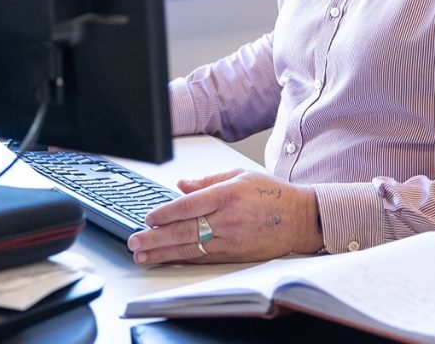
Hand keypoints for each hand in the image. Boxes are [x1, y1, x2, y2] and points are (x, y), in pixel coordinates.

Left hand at [126, 169, 323, 264]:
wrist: (300, 218)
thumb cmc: (272, 194)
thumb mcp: (240, 175)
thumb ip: (208, 181)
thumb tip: (181, 185)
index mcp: (228, 195)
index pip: (188, 205)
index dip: (165, 213)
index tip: (148, 218)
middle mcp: (227, 219)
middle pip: (184, 230)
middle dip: (154, 237)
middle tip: (134, 241)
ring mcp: (231, 240)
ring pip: (190, 247)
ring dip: (162, 252)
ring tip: (142, 254)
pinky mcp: (234, 255)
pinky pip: (203, 257)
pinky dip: (182, 258)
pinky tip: (167, 258)